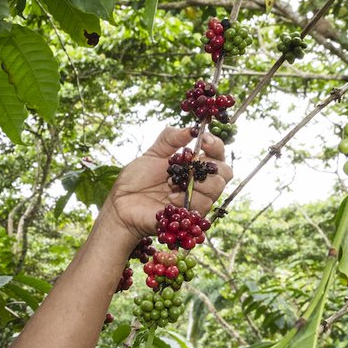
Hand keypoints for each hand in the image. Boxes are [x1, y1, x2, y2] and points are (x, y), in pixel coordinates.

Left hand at [99, 127, 232, 241]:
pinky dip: (186, 199)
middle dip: (210, 165)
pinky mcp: (190, 217)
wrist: (122, 203)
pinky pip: (202, 206)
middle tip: (190, 164)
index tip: (203, 140)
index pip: (218, 154)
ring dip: (196, 182)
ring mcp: (197, 200)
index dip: (215, 145)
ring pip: (217, 188)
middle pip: (225, 172)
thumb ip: (170, 139)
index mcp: (194, 166)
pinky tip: (169, 198)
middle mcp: (200, 183)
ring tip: (171, 183)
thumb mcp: (152, 153)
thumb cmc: (136, 180)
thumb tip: (191, 130)